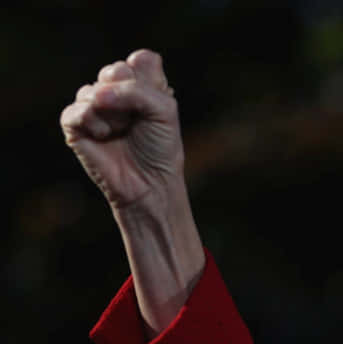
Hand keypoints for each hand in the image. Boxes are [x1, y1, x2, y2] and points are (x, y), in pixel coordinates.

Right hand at [60, 49, 182, 211]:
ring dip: (114, 114)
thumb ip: (138, 89)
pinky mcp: (75, 125)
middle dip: (130, 95)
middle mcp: (117, 92)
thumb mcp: (164, 111)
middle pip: (116, 69)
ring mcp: (94, 106)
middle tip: (137, 121)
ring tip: (122, 133)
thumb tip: (97, 93)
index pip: (141, 59)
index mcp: (142, 85)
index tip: (156, 105)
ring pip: (95, 89)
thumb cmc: (160, 149)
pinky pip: (76, 109)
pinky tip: (104, 137)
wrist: (150, 184)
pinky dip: (93, 122)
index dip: (148, 80)